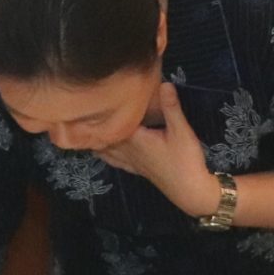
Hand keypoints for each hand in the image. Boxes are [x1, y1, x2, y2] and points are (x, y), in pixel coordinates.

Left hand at [95, 82, 221, 218]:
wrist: (191, 191)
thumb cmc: (185, 160)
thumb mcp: (181, 131)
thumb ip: (171, 107)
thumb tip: (164, 83)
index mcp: (135, 139)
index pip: (113, 122)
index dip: (104, 111)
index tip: (94, 98)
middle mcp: (128, 151)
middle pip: (105, 136)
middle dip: (95, 125)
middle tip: (82, 112)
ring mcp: (131, 162)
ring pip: (107, 149)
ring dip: (96, 140)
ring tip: (84, 130)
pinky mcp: (138, 170)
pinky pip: (116, 161)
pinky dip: (106, 155)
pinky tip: (101, 152)